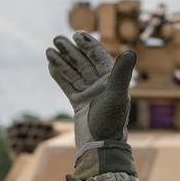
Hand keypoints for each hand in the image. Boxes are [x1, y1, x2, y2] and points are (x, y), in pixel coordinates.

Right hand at [46, 31, 135, 149]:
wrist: (99, 146)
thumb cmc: (110, 121)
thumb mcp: (116, 95)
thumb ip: (121, 72)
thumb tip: (130, 51)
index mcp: (112, 81)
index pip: (99, 57)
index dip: (88, 45)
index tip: (77, 34)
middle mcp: (102, 86)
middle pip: (84, 63)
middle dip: (71, 51)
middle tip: (57, 39)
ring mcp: (90, 95)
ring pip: (74, 73)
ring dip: (62, 61)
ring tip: (49, 50)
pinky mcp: (79, 105)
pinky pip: (68, 86)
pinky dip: (59, 76)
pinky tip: (50, 66)